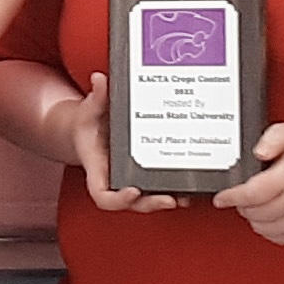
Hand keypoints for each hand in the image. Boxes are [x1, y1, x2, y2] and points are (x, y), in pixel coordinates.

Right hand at [62, 73, 178, 212]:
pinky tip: (193, 182)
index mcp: (98, 169)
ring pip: (149, 199)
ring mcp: (132, 180)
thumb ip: (96, 97)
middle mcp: (116, 180)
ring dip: (169, 199)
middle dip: (152, 204)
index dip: (119, 199)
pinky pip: (159, 186)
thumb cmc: (90, 122)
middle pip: (133, 203)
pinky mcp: (146, 174)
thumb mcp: (90, 108)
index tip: (134, 190)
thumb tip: (99, 79)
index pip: (103, 196)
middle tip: (170, 200)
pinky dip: (175, 188)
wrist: (93, 128)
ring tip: (188, 196)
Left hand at [212, 123, 283, 245]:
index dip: (231, 197)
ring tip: (257, 203)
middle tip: (243, 195)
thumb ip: (272, 138)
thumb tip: (258, 151)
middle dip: (242, 204)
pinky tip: (269, 215)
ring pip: (262, 227)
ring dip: (253, 217)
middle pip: (254, 212)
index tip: (221, 198)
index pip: (252, 194)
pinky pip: (275, 237)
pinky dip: (267, 228)